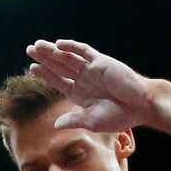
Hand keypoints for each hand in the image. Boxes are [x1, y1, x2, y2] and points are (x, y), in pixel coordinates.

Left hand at [26, 39, 152, 131]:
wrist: (140, 105)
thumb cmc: (119, 116)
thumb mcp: (93, 121)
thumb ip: (74, 120)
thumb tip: (55, 124)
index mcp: (80, 94)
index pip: (59, 81)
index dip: (46, 74)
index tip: (32, 68)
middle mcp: (84, 79)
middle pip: (60, 66)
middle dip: (45, 58)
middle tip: (30, 49)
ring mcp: (92, 69)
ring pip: (69, 57)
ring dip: (54, 51)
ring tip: (38, 45)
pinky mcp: (101, 62)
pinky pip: (84, 51)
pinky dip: (72, 48)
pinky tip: (59, 45)